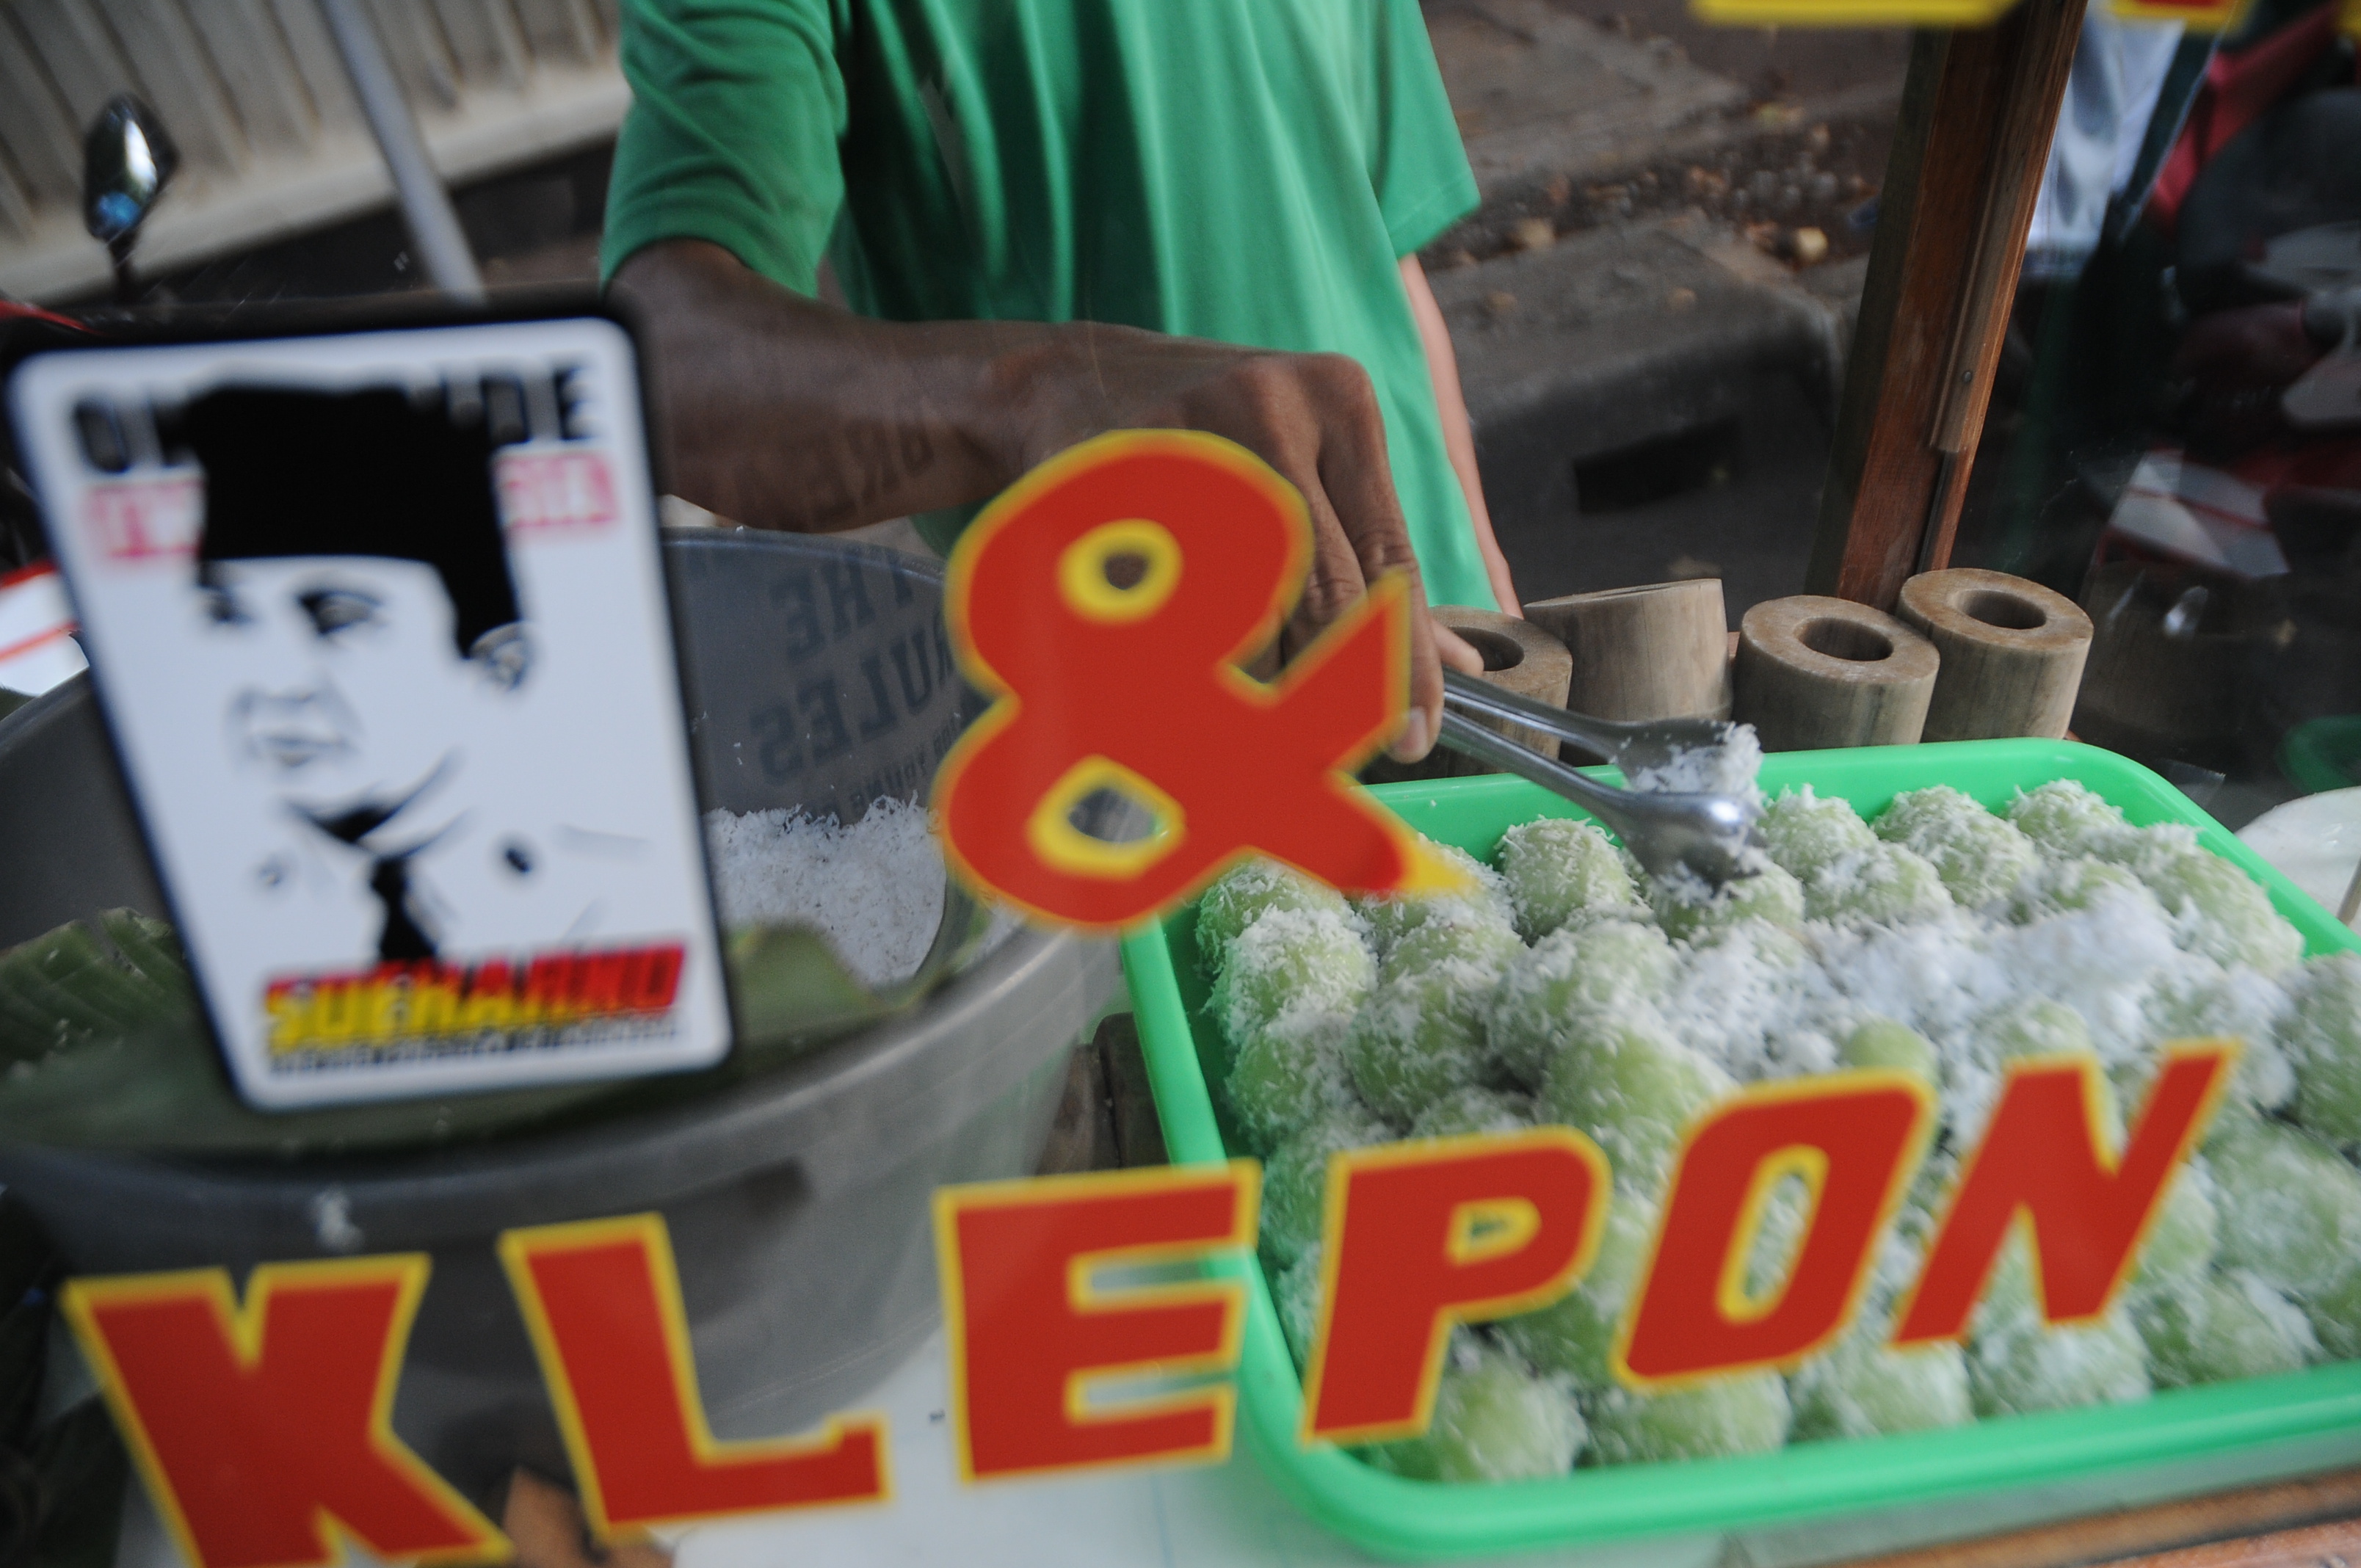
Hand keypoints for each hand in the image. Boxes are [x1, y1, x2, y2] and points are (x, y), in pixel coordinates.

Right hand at [998, 324, 1454, 759]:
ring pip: (1245, 609)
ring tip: (1255, 723)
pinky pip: (1165, 602)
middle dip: (1340, 689)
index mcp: (1339, 403)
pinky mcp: (1115, 476)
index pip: (1390, 559)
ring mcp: (1189, 436)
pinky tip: (1185, 680)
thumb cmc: (1212, 438)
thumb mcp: (1311, 465)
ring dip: (1258, 685)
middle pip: (1325, 590)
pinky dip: (1183, 659)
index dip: (1407, 661)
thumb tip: (1454, 661)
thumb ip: (1376, 557)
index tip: (1417, 735)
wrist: (1066, 378)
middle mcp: (1273, 408)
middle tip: (1345, 750)